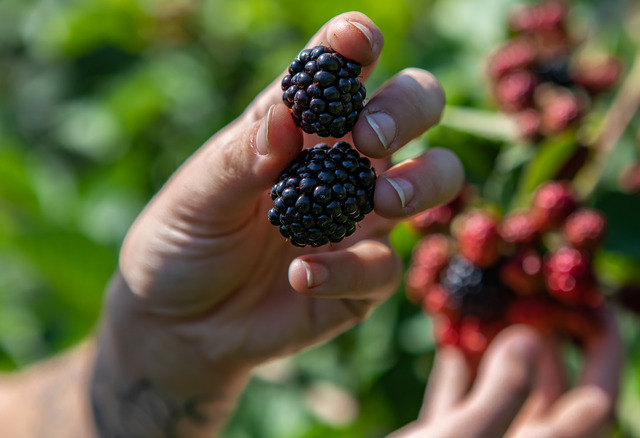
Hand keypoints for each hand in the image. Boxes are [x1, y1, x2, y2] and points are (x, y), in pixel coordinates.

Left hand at [113, 12, 461, 367]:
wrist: (179, 323)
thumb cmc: (185, 240)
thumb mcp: (198, 193)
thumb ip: (243, 157)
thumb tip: (288, 120)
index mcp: (304, 125)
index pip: (341, 70)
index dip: (355, 46)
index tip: (356, 41)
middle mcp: (346, 162)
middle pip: (414, 107)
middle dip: (405, 110)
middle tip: (369, 137)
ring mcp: (363, 219)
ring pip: (434, 177)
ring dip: (420, 181)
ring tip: (379, 200)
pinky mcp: (365, 279)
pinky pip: (383, 267)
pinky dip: (347, 270)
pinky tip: (301, 274)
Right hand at [393, 310, 621, 437]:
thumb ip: (504, 391)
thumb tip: (532, 336)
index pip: (598, 395)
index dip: (605, 342)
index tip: (592, 292)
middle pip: (550, 387)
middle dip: (541, 331)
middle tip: (528, 283)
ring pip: (503, 393)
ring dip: (495, 348)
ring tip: (487, 300)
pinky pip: (463, 407)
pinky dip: (459, 374)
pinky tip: (448, 338)